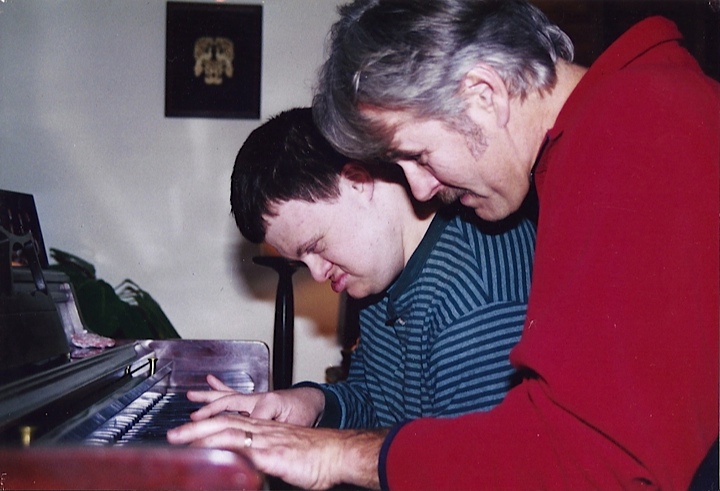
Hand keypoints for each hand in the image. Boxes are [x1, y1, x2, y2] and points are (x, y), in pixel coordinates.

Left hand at [167, 414, 386, 489]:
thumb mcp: (285, 460)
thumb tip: (250, 473)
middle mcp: (262, 430)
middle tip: (171, 436)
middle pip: (222, 421)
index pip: (230, 422)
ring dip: (198, 434)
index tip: (188, 431)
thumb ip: (265, 463)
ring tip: (177, 440)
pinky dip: (220, 448)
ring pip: (225, 429)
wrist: (338, 454)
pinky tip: (205, 454)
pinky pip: (240, 448)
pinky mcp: (270, 453)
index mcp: (265, 431)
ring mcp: (265, 440)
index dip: (207, 425)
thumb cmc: (317, 458)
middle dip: (194, 428)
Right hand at [188, 374, 324, 426]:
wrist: (310, 400)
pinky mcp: (252, 399)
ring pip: (227, 396)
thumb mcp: (295, 423)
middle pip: (228, 403)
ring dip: (208, 397)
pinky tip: (211, 380)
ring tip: (192, 395)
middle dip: (209, 411)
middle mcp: (257, 398)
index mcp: (267, 403)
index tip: (215, 442)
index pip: (245, 420)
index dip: (232, 433)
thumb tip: (257, 436)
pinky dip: (220, 386)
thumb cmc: (304, 411)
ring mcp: (253, 398)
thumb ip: (277, 429)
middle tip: (192, 417)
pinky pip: (232, 392)